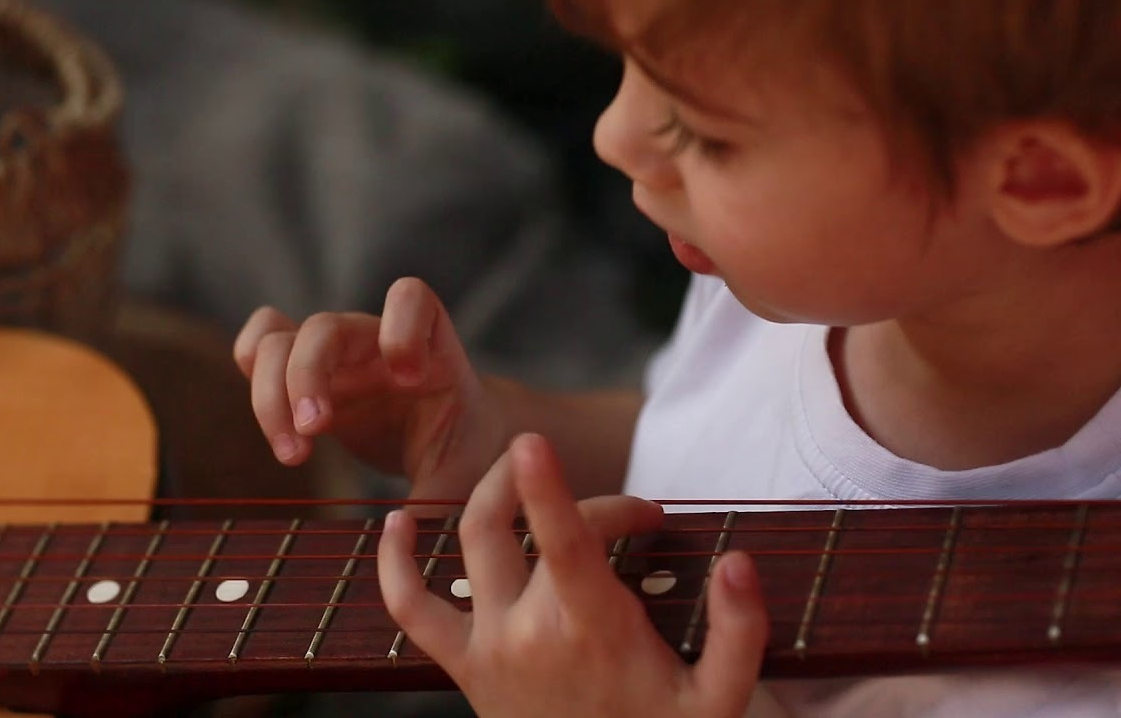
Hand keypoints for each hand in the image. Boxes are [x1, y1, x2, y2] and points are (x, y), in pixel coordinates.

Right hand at [234, 277, 505, 502]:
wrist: (458, 444)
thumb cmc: (466, 455)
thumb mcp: (460, 481)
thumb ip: (434, 505)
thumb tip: (400, 540)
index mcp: (433, 350)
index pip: (411, 298)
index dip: (403, 328)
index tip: (409, 379)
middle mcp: (377, 340)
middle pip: (323, 327)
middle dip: (307, 377)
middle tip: (314, 433)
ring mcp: (337, 353)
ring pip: (279, 340)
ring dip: (271, 395)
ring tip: (294, 455)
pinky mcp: (307, 373)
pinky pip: (260, 344)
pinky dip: (252, 372)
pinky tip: (277, 426)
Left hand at [378, 434, 768, 717]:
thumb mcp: (719, 699)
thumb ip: (737, 631)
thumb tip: (736, 563)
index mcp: (591, 631)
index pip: (565, 543)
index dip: (548, 488)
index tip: (534, 438)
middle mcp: (528, 632)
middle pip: (539, 528)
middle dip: (585, 499)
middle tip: (629, 514)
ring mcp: (487, 646)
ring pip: (472, 541)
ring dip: (492, 491)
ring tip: (521, 462)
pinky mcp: (461, 664)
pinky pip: (410, 610)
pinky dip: (393, 565)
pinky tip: (394, 522)